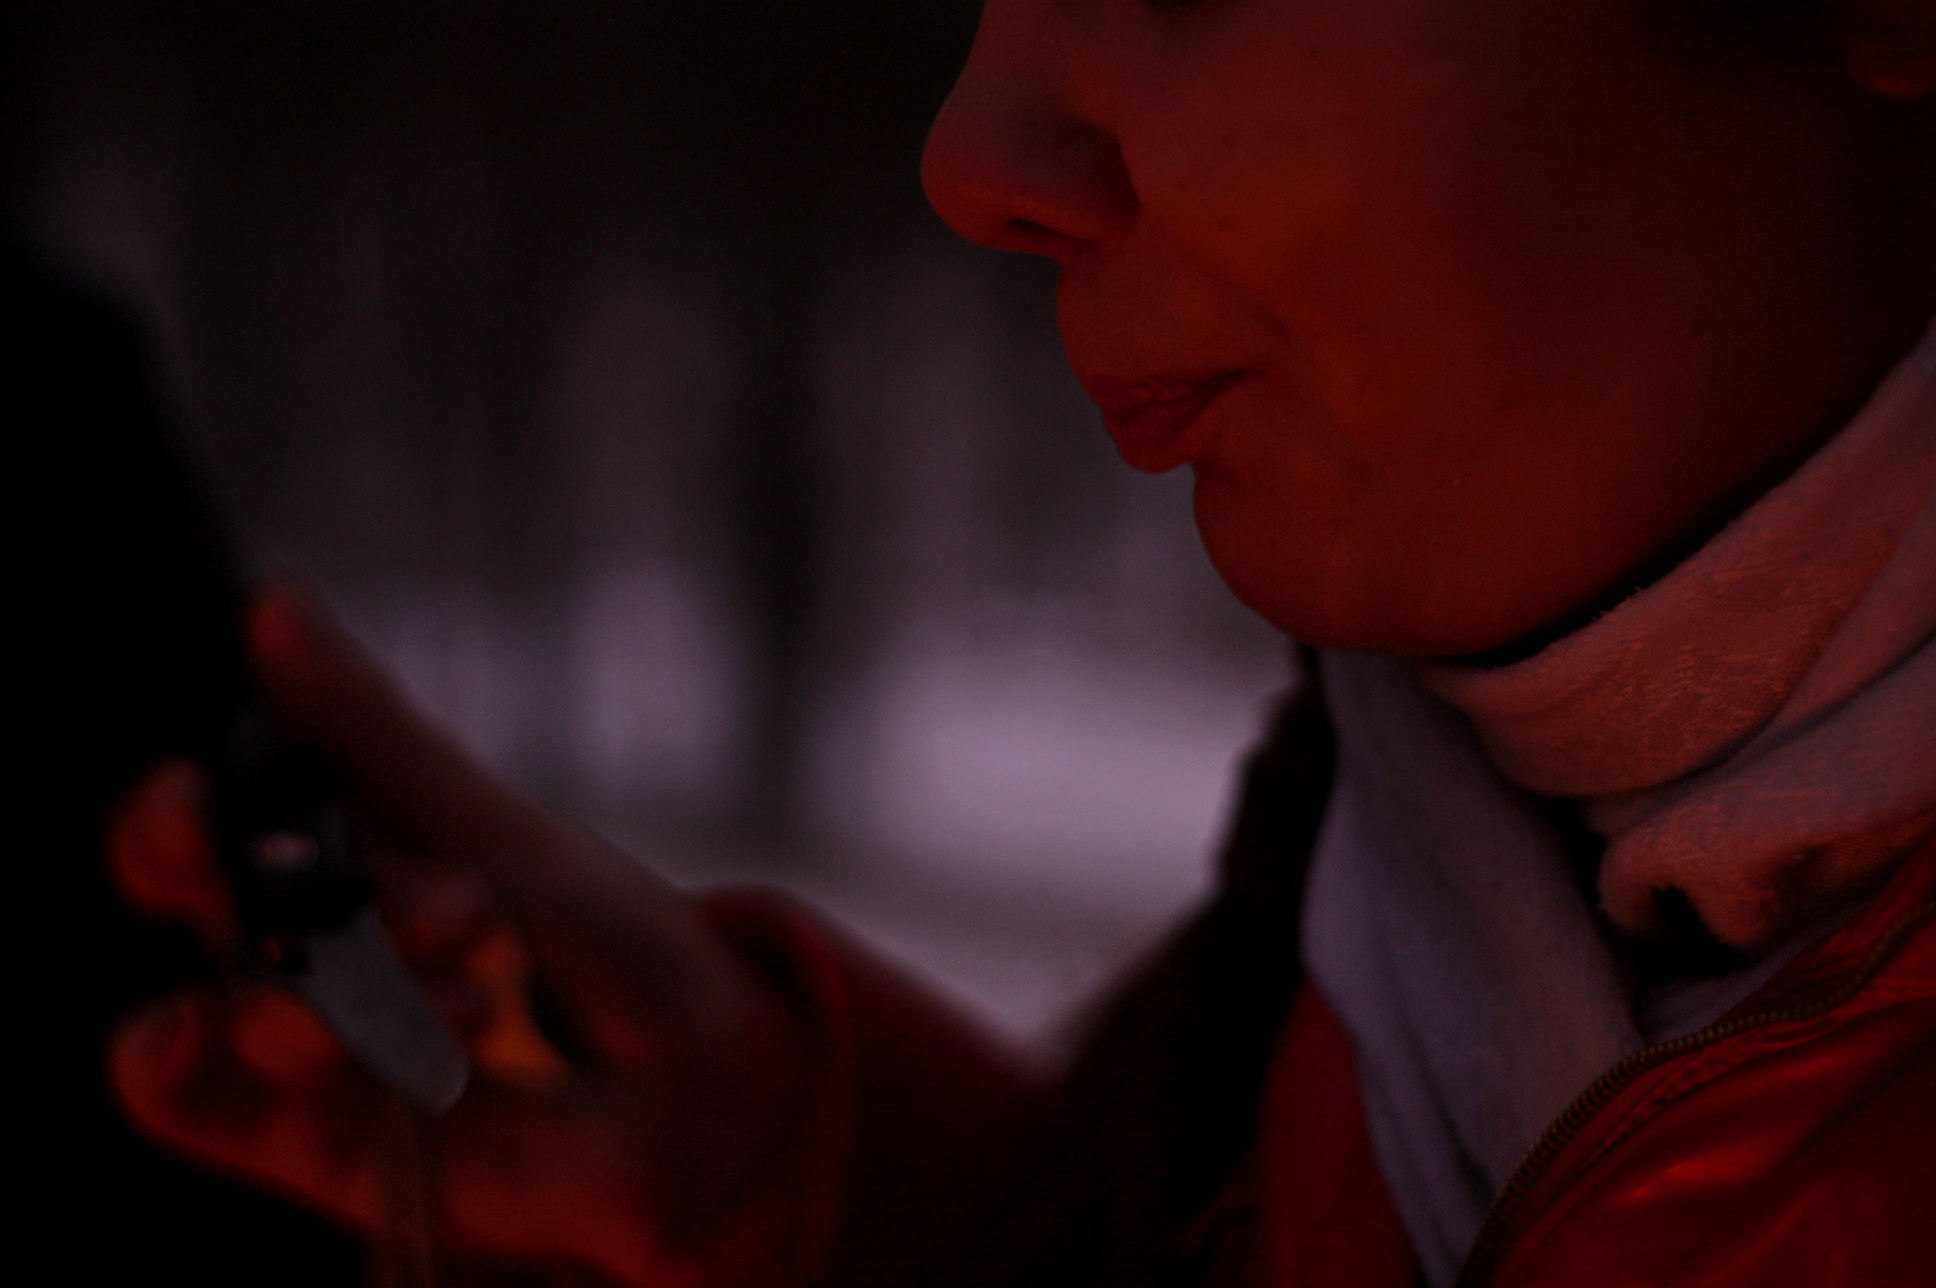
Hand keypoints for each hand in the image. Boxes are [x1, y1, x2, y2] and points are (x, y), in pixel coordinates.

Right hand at [108, 583, 810, 1282]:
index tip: (196, 793)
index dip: (176, 810)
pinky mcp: (306, 1133)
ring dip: (348, 983)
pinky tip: (245, 1036)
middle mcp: (311, 942)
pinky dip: (178, 1059)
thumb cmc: (614, 944)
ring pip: (227, 990)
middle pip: (191, 895)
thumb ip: (374, 741)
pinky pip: (180, 1096)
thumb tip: (273, 600)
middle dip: (236, 877)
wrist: (697, 1086)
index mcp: (351, 856)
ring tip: (484, 994)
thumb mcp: (494, 832)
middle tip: (359, 885)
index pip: (215, 820)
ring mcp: (305, 1040)